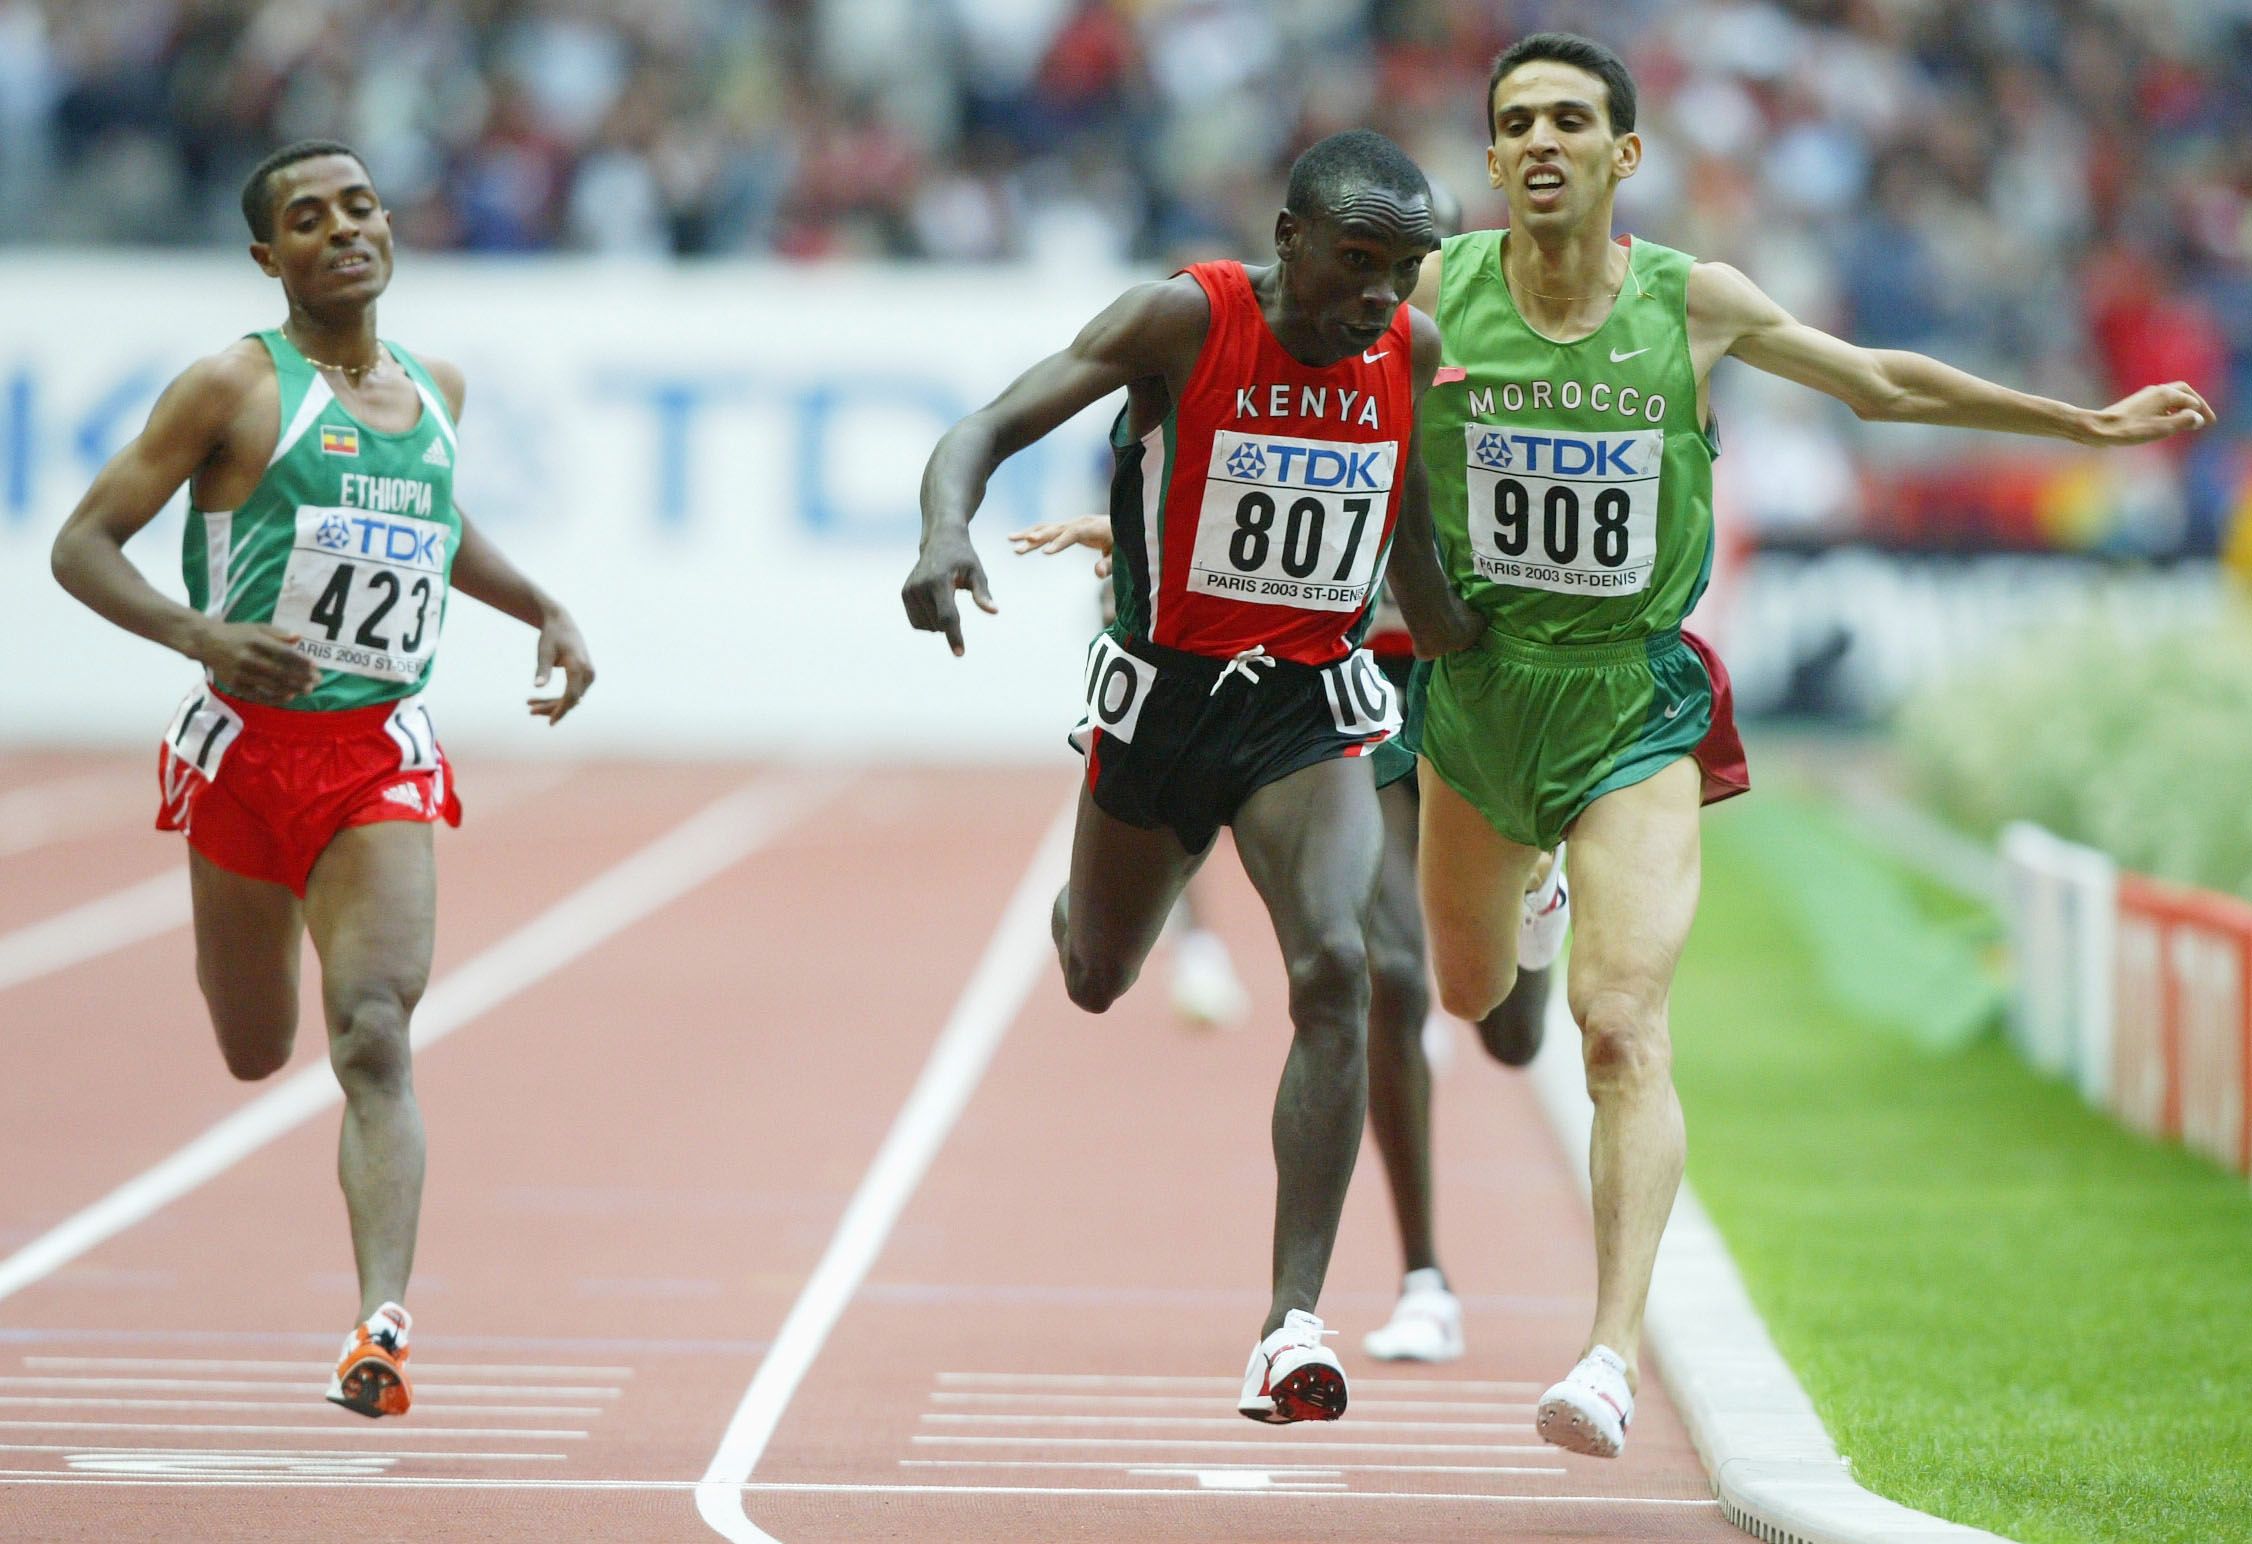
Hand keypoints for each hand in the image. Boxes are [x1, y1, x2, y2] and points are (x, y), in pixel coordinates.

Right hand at [196, 621, 319, 704]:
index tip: (316, 666)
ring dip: (292, 689)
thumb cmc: (237, 634)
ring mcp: (240, 673)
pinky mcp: (235, 685)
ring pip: (271, 684)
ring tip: (308, 690)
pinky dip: (275, 698)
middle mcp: (247, 657)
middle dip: (301, 677)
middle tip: (317, 681)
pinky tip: (289, 697)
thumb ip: (278, 633)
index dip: (301, 661)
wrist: (206, 642)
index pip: (283, 653)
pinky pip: (258, 695)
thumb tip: (299, 637)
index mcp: (255, 641)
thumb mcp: (256, 628)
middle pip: (280, 671)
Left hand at [528, 608, 593, 723]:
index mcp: (578, 667)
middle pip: (571, 699)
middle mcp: (588, 673)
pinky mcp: (585, 676)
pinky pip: (572, 691)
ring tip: (530, 706)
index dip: (561, 710)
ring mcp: (588, 675)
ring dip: (552, 704)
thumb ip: (542, 670)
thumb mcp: (544, 651)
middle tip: (529, 710)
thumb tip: (537, 686)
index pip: (571, 696)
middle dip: (551, 708)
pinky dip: (557, 697)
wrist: (562, 622)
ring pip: (572, 697)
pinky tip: (539, 700)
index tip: (550, 722)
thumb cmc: (551, 635)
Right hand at [901, 530, 996, 655]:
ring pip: (929, 626)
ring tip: (946, 596)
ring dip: (940, 622)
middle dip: (952, 621)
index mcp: (939, 581)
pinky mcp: (905, 594)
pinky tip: (936, 603)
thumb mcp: (977, 572)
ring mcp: (910, 590)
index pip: (947, 616)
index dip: (954, 636)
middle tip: (955, 593)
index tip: (960, 653)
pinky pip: (918, 623)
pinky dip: (929, 621)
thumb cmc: (963, 557)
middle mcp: (920, 586)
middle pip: (940, 624)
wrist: (940, 540)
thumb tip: (994, 611)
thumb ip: (982, 593)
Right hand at [1008, 516, 1114, 577]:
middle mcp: (1080, 522)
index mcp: (1093, 527)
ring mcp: (1072, 523)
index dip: (1059, 542)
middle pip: (1055, 529)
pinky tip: (1020, 539)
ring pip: (1048, 527)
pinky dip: (1034, 534)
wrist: (1125, 526)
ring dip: (1029, 534)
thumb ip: (1110, 564)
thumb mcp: (1121, 555)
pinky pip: (1049, 530)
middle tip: (1019, 548)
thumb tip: (1098, 573)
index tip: (1045, 552)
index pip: (1073, 533)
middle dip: (1037, 538)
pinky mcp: (1068, 527)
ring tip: (1011, 540)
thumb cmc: (1124, 542)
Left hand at [2088, 381, 2215, 445]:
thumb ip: (2184, 421)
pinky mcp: (2136, 404)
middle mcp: (2156, 390)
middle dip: (2195, 403)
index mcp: (2166, 394)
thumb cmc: (2130, 430)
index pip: (2192, 401)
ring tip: (2189, 422)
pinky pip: (2160, 403)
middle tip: (2205, 417)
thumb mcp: (2162, 428)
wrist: (2099, 428)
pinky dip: (2170, 410)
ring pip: (2171, 396)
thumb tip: (2197, 418)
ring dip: (2183, 407)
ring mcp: (2145, 396)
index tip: (2208, 424)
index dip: (2202, 412)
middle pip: (2184, 391)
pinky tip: (2168, 422)